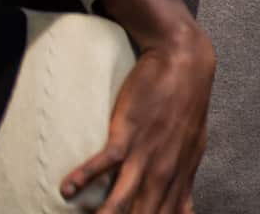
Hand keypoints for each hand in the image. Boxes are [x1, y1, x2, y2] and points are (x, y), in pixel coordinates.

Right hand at [64, 0, 214, 212]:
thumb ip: (183, 185)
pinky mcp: (128, 133)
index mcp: (179, 179)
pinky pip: (103, 162)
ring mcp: (146, 154)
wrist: (185, 62)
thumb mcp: (192, 151)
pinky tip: (66, 191)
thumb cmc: (186, 108)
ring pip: (123, 200)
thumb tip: (182, 212)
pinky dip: (82, 177)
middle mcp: (163, 173)